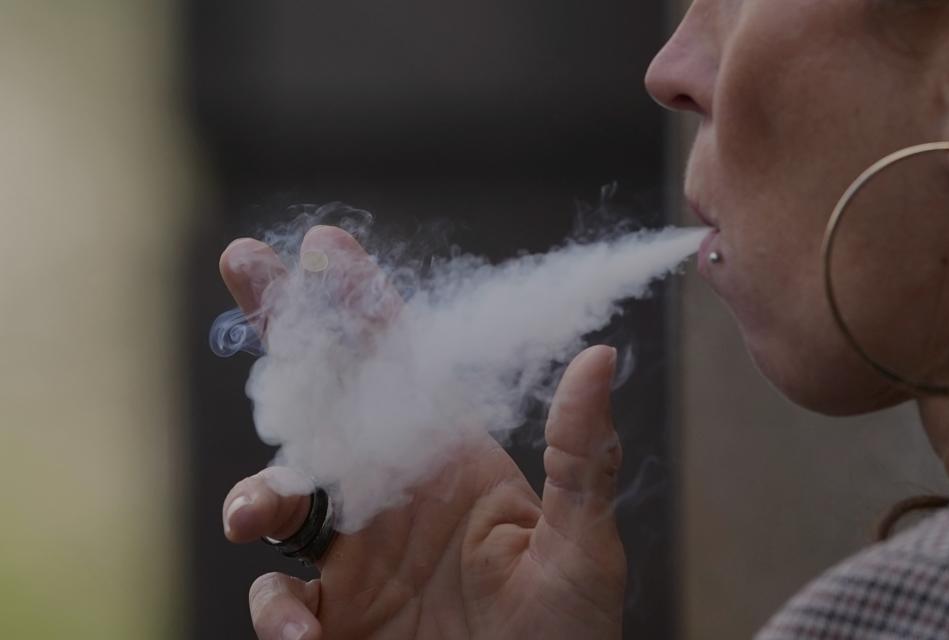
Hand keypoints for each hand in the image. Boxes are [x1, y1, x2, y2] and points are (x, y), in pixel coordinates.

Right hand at [219, 226, 626, 639]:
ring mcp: (354, 554)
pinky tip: (307, 638)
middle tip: (246, 261)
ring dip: (255, 495)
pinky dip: (277, 614)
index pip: (400, 364)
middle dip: (284, 329)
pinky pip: (277, 599)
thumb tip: (600, 356)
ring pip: (280, 495)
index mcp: (450, 456)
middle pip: (325, 396)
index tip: (327, 246)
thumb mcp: (581, 545)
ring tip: (251, 514)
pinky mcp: (328, 617)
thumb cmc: (567, 637)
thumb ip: (581, 456)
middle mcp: (392, 490)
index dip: (363, 303)